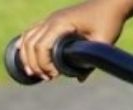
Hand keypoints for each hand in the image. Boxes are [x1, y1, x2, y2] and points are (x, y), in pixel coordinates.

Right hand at [18, 0, 132, 80]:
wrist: (110, 4)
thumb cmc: (108, 21)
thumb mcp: (103, 43)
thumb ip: (91, 61)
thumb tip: (79, 79)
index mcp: (61, 23)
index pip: (41, 46)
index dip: (44, 64)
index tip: (54, 76)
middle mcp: (52, 19)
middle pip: (31, 43)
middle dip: (34, 63)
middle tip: (46, 78)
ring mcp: (51, 18)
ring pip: (28, 36)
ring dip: (27, 56)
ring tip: (34, 73)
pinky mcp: (53, 20)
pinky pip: (33, 31)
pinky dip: (26, 43)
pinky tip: (22, 54)